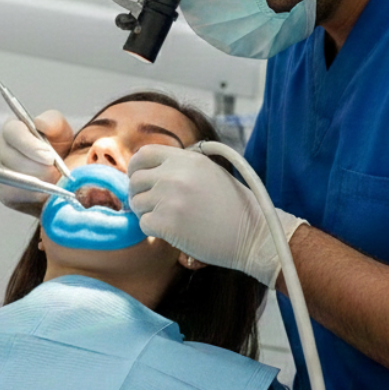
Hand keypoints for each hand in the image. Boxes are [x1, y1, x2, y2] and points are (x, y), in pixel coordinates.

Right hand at [0, 110, 72, 211]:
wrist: (62, 177)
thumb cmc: (59, 151)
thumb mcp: (62, 133)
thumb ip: (54, 122)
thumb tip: (40, 122)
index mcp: (13, 129)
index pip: (13, 132)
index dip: (31, 146)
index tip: (50, 158)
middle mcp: (0, 147)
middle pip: (12, 157)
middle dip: (38, 167)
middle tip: (56, 172)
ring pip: (12, 176)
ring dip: (37, 181)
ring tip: (53, 181)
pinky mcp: (2, 191)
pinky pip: (14, 193)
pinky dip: (33, 194)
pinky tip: (44, 191)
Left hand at [127, 146, 302, 287]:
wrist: (253, 235)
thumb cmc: (233, 207)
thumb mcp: (210, 172)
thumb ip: (181, 167)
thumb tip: (147, 170)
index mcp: (186, 159)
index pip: (144, 154)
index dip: (136, 168)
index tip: (139, 180)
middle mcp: (175, 174)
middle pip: (135, 180)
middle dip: (140, 195)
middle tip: (153, 207)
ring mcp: (169, 198)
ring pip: (137, 203)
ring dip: (148, 214)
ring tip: (171, 219)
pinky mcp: (167, 222)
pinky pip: (143, 224)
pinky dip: (154, 230)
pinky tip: (174, 231)